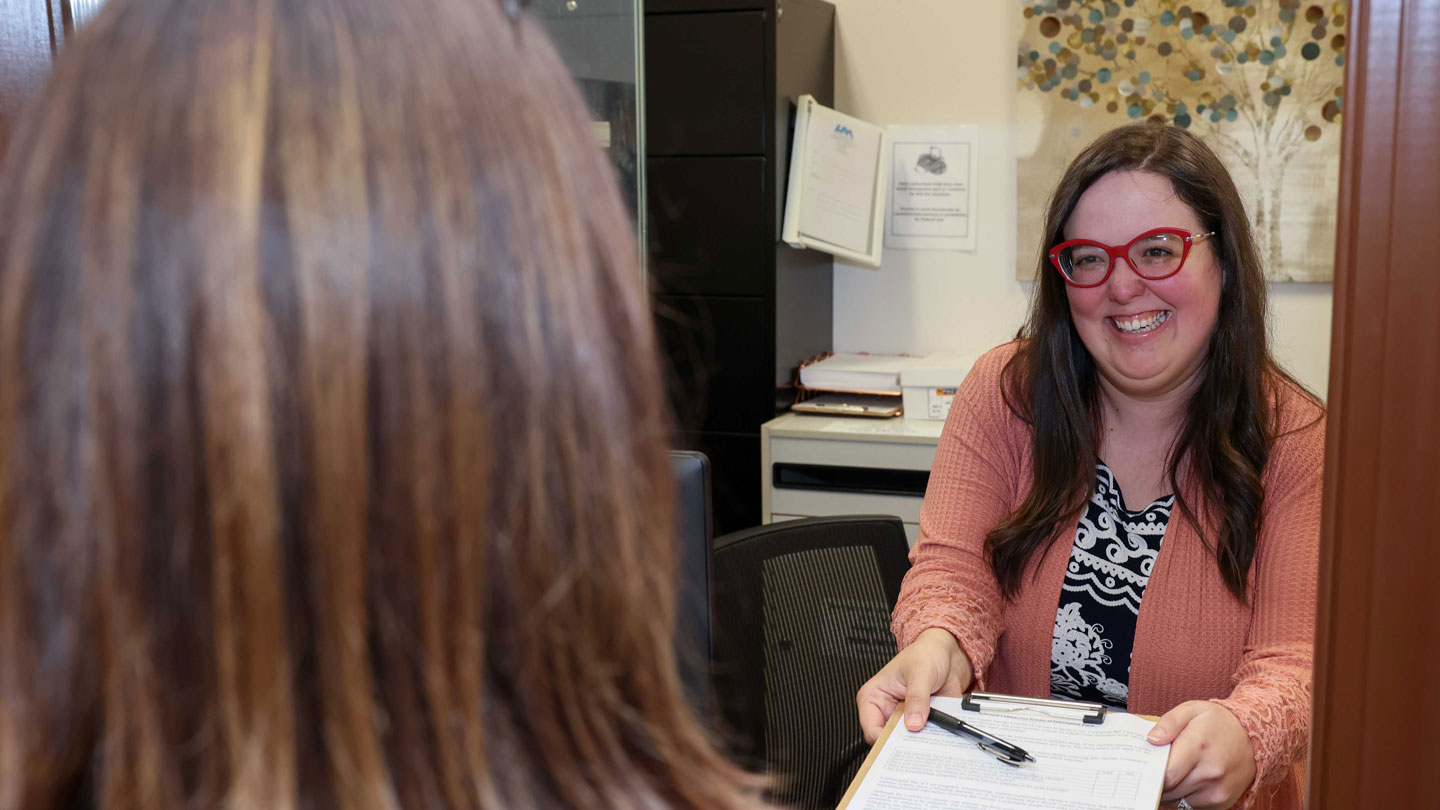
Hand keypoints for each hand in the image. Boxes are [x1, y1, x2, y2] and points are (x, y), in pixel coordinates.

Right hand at [855, 628, 973, 743]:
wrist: (949, 654)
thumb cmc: (926, 654)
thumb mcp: (920, 672)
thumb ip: (917, 698)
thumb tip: (913, 723)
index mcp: (874, 697)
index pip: (871, 729)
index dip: (884, 741)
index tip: (901, 745)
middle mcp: (887, 711)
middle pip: (889, 740)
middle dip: (904, 745)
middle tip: (919, 744)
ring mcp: (905, 719)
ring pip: (908, 743)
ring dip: (922, 742)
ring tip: (934, 737)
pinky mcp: (923, 723)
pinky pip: (926, 740)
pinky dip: (935, 739)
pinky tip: (945, 735)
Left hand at [1148, 701, 1256, 809]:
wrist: (1252, 736)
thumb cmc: (1219, 722)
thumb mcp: (1191, 710)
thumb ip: (1168, 723)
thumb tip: (1151, 739)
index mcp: (1199, 746)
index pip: (1166, 774)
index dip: (1150, 774)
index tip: (1143, 769)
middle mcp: (1211, 772)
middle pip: (1170, 790)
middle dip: (1157, 783)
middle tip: (1152, 772)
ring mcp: (1218, 790)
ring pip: (1179, 801)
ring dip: (1169, 792)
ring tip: (1169, 776)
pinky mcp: (1222, 802)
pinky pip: (1192, 807)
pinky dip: (1183, 798)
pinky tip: (1184, 783)